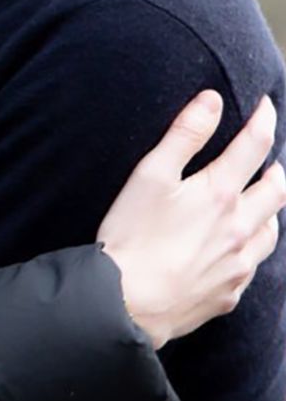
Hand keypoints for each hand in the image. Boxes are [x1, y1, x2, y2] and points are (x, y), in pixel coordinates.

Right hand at [97, 90, 284, 348]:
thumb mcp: (150, 174)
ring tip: (262, 199)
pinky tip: (240, 246)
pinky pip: (254, 265)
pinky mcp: (229, 293)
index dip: (263, 121)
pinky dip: (254, 245)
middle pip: (274, 191)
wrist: (129, 301)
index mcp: (220, 194)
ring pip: (271, 230)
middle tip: (269, 158)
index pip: (253, 147)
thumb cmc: (133, 234)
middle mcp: (240, 228)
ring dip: (271, 209)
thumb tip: (211, 99)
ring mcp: (238, 264)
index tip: (266, 105)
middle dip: (275, 168)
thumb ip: (184, 134)